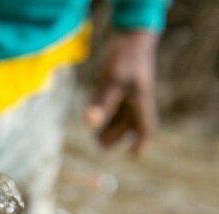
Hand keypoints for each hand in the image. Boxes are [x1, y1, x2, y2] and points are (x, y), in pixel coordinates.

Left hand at [85, 31, 158, 154]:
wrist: (130, 34)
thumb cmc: (125, 57)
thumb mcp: (112, 81)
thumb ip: (102, 103)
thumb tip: (90, 123)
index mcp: (140, 101)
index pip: (145, 127)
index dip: (141, 142)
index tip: (132, 155)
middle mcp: (136, 99)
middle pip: (128, 124)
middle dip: (116, 136)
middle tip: (100, 145)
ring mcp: (127, 91)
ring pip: (119, 115)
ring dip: (109, 126)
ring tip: (96, 137)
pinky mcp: (117, 84)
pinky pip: (112, 103)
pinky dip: (105, 112)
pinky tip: (94, 116)